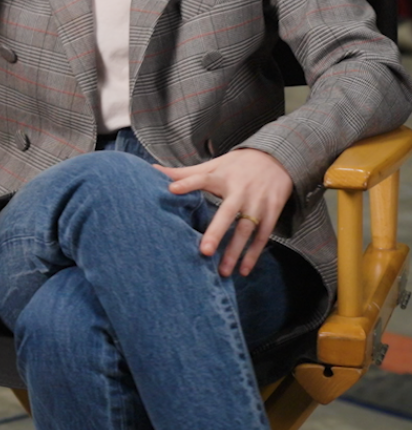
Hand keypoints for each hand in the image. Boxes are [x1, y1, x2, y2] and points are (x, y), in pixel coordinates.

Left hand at [154, 147, 293, 278]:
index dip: (187, 183)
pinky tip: (243, 270)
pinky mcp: (272, 212)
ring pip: (246, 229)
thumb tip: (152, 170)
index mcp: (223, 177)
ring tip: (222, 271)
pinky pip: (263, 236)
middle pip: (228, 212)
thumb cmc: (237, 165)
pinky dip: (253, 254)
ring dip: (235, 251)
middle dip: (217, 231)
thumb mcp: (214, 165)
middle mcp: (241, 190)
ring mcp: (258, 202)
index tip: (171, 189)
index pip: (202, 179)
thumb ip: (185, 173)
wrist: (277, 158)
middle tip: (204, 251)